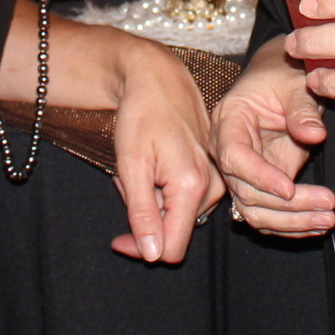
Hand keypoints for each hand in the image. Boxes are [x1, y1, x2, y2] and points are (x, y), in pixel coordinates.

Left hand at [107, 39, 225, 262]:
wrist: (159, 78)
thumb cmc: (141, 116)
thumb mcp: (131, 166)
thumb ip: (143, 213)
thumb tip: (154, 255)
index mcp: (192, 186)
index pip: (172, 248)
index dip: (142, 249)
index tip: (118, 238)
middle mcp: (213, 186)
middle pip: (173, 231)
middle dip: (145, 216)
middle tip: (127, 180)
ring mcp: (216, 179)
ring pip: (177, 215)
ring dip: (152, 201)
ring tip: (141, 167)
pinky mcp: (214, 172)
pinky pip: (185, 199)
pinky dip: (162, 190)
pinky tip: (153, 165)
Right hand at [211, 38, 334, 237]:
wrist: (280, 84)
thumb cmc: (282, 78)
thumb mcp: (294, 84)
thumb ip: (302, 109)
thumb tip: (315, 135)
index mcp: (228, 122)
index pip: (234, 157)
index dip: (259, 176)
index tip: (290, 188)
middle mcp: (229, 153)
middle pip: (246, 192)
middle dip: (287, 206)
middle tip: (327, 203)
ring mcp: (243, 174)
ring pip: (255, 212)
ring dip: (292, 222)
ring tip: (328, 219)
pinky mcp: (260, 187)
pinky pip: (269, 216)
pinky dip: (293, 226)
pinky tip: (319, 223)